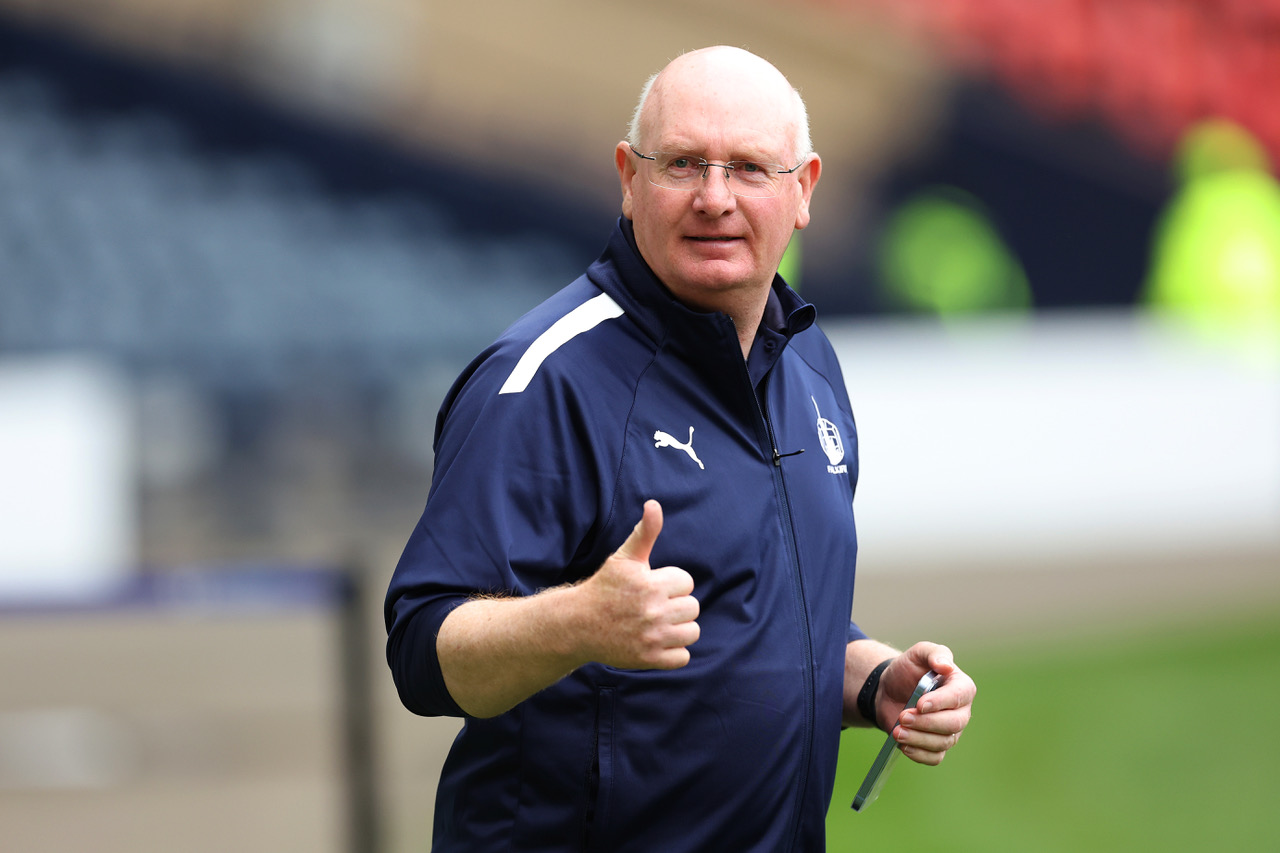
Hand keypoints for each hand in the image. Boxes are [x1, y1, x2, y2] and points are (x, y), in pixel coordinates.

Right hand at [576, 500, 699, 669]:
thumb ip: (644, 532)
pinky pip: (683, 657)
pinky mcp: (649, 660)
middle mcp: (652, 612)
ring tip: (658, 624)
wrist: (579, 624)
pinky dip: (674, 652)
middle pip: (693, 607)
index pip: (686, 582)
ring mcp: (652, 638)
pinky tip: (656, 641)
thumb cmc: (605, 588)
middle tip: (653, 607)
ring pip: (692, 632)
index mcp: (650, 584)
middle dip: (676, 605)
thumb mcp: (624, 558)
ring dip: (679, 629)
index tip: (651, 587)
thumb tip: (654, 504)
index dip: (670, 584)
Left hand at [878, 642, 975, 765]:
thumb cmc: (907, 670)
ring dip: (918, 738)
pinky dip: (919, 754)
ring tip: (897, 731)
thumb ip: (934, 653)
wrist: (888, 690)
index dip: (941, 703)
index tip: (920, 704)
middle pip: (953, 724)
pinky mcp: (936, 746)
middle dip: (926, 723)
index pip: (959, 697)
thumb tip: (946, 665)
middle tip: (902, 717)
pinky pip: (935, 757)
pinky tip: (903, 745)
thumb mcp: (918, 653)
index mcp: (961, 687)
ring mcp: (951, 731)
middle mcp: (961, 711)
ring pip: (943, 742)